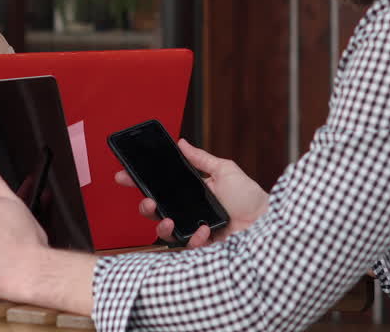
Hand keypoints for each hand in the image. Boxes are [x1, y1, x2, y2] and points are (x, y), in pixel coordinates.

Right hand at [115, 139, 268, 248]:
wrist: (267, 221)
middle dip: (144, 207)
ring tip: (169, 220)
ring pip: (165, 233)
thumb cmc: (249, 196)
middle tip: (148, 200)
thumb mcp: (224, 170)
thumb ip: (201, 159)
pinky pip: (188, 245)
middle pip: (155, 212)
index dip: (139, 181)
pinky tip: (207, 229)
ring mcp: (193, 229)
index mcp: (190, 192)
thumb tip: (182, 142)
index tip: (123, 175)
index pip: (159, 186)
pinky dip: (196, 237)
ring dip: (162, 226)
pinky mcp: (203, 246)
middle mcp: (188, 211)